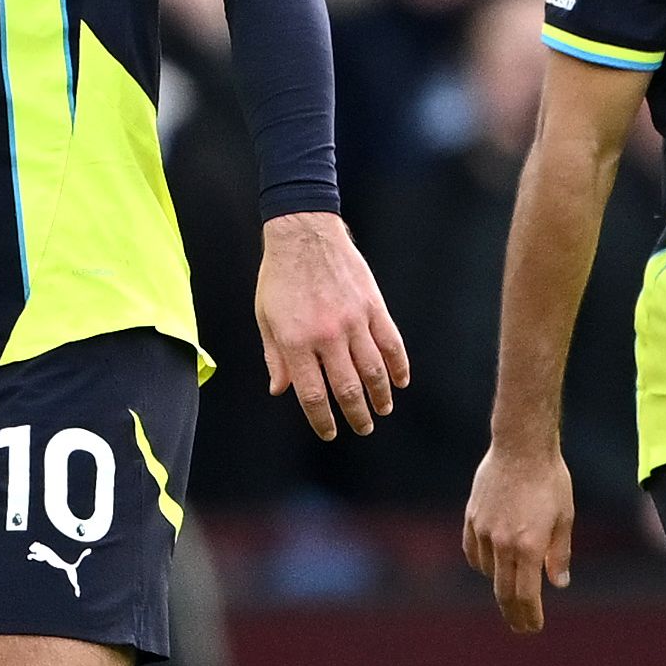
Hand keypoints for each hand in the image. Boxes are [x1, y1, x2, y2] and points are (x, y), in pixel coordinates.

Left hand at [256, 211, 407, 440]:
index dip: (321, 419)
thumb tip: (280, 389)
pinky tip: (400, 381)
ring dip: (381, 395)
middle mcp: (326, 336)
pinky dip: (398, 365)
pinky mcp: (372, 306)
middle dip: (356, 415)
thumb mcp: (265, 318)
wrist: (303, 233)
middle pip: (347, 388)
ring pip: (374, 370)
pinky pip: (391, 342)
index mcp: (295, 341)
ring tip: (383, 410)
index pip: (312, 394)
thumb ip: (275, 356)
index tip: (329, 432)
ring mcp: (353, 321)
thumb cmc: (279, 277)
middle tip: (362, 428)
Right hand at [464, 441, 576, 633]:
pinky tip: (493, 568)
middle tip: (521, 626)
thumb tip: (558, 584)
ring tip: (514, 589)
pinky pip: (473, 553)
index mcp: (529, 546)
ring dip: (502, 584)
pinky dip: (484, 565)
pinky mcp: (471, 518)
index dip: (530, 616)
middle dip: (514, 613)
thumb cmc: (550, 480)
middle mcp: (503, 543)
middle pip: (503, 591)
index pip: (526, 594)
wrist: (520, 447)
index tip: (533, 627)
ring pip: (489, 572)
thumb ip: (560, 554)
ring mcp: (484, 531)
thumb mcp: (565, 518)